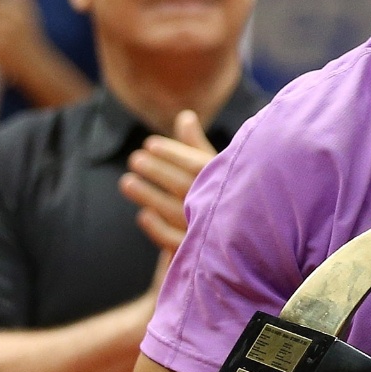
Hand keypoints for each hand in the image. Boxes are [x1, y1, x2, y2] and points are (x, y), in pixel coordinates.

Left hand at [120, 110, 217, 251]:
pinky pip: (174, 240)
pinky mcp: (201, 255)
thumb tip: (185, 116)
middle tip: (134, 159)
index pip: (196, 164)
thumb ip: (197, 147)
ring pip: (174, 211)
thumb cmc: (226, 198)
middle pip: (182, 185)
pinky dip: (157, 228)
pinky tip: (143, 215)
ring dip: (148, 195)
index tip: (150, 144)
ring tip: (127, 181)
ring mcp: (211, 231)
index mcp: (231, 181)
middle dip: (156, 170)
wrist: (243, 246)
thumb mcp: (215, 172)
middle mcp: (221, 205)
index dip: (172, 152)